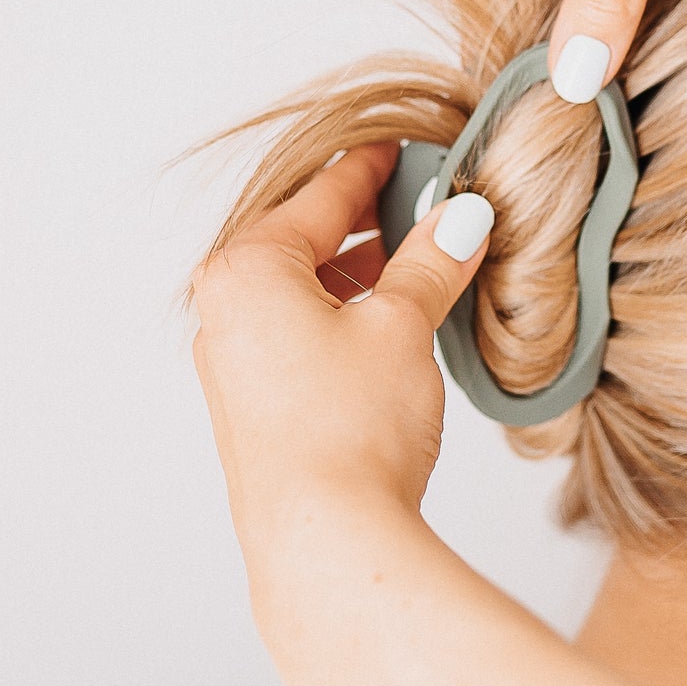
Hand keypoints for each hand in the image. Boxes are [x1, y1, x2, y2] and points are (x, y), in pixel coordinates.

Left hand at [190, 144, 493, 567]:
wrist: (325, 536)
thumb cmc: (350, 427)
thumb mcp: (403, 325)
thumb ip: (431, 262)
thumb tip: (461, 218)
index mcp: (248, 268)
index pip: (320, 195)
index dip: (370, 168)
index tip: (400, 149)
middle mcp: (225, 311)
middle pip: (303, 241)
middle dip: (366, 225)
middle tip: (422, 206)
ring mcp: (234, 365)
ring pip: (301, 293)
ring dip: (358, 276)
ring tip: (418, 271)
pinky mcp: (254, 410)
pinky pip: (298, 337)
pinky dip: (342, 319)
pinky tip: (388, 332)